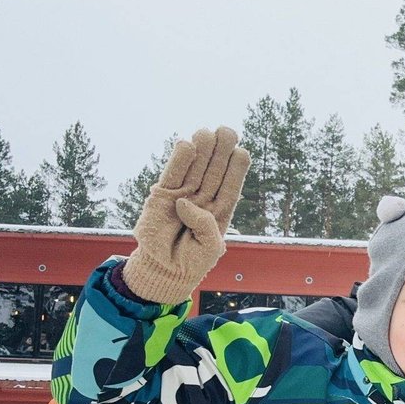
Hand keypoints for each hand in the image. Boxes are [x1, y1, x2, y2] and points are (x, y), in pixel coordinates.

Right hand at [122, 126, 250, 302]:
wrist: (163, 272)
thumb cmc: (191, 263)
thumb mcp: (210, 249)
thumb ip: (206, 227)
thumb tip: (185, 202)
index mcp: (219, 212)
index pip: (231, 186)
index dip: (237, 169)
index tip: (242, 152)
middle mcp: (203, 200)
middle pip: (214, 172)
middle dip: (221, 152)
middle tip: (227, 131)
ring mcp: (182, 195)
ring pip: (194, 168)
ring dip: (202, 150)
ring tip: (208, 133)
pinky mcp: (162, 196)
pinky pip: (171, 175)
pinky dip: (178, 161)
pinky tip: (187, 144)